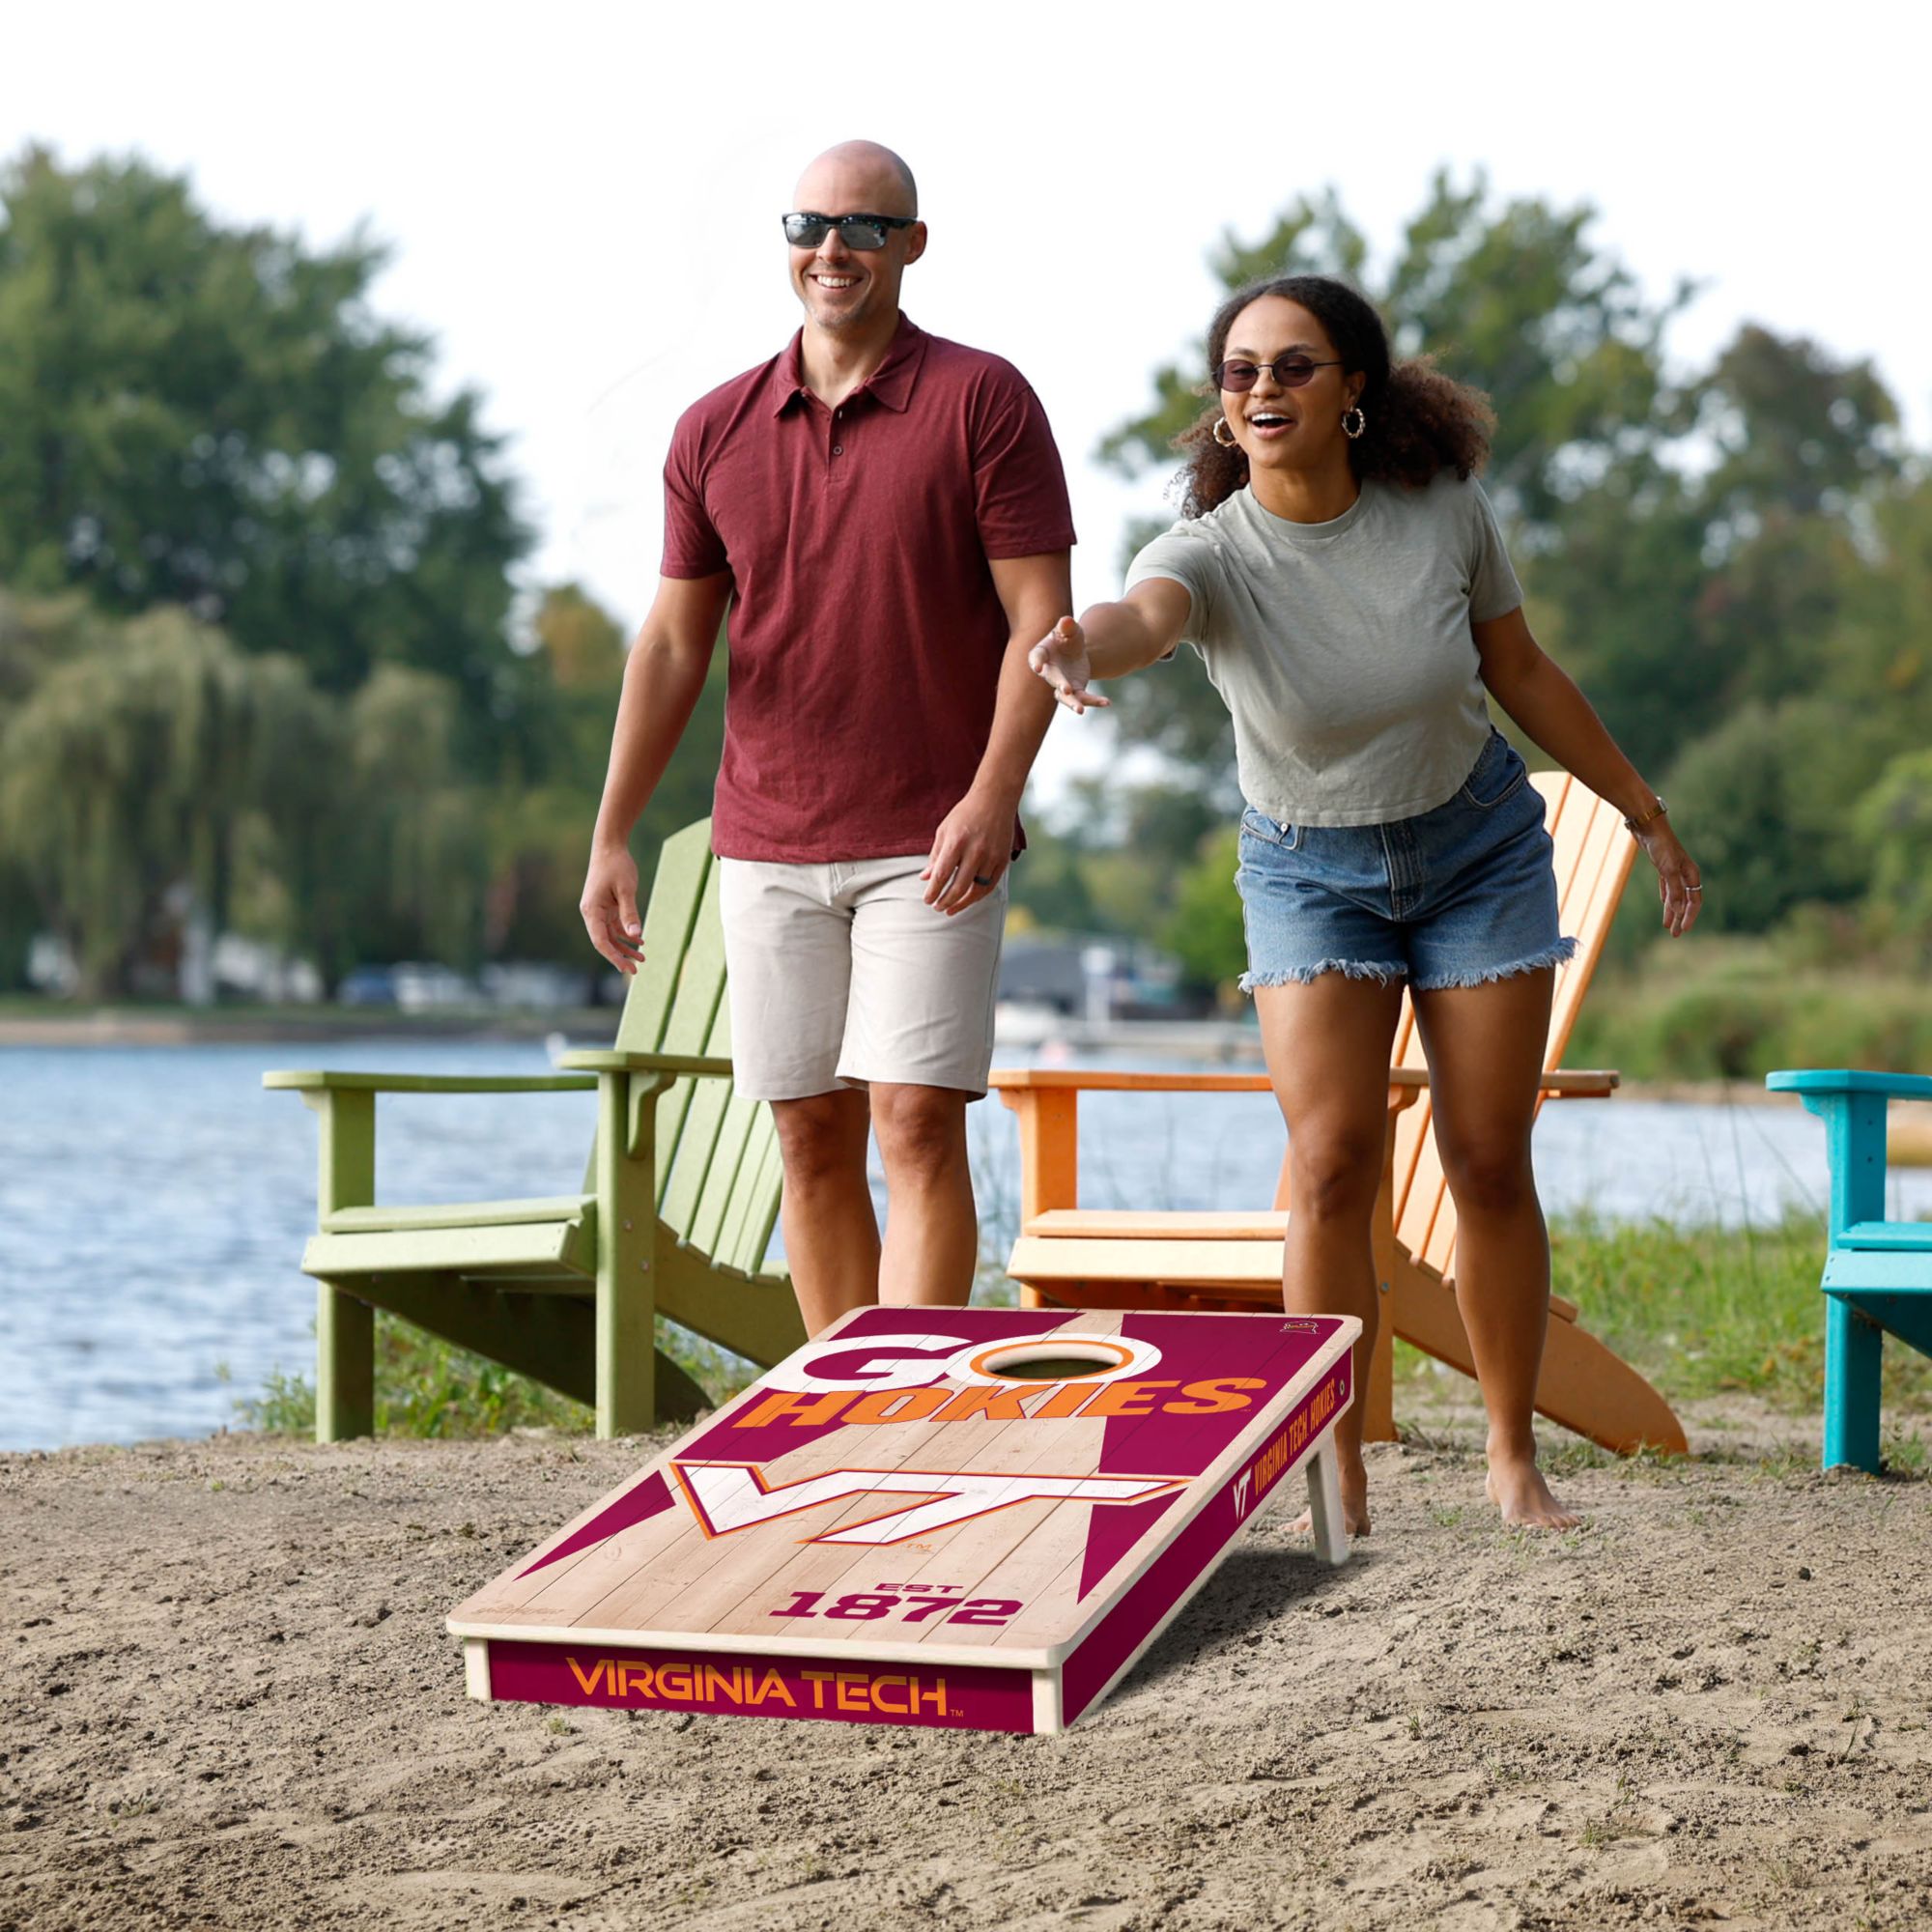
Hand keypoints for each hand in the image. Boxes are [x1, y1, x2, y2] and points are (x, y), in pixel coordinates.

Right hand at [580, 844, 644, 973]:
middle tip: (636, 970)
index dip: (613, 956)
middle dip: (619, 956)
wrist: (610, 846)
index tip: (627, 968)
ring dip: (624, 946)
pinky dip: (626, 934)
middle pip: (604, 941)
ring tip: (642, 958)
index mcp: (591, 910)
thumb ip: (630, 913)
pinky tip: (639, 941)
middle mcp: (592, 913)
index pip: (600, 940)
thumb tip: (635, 936)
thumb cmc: (617, 866)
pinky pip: (614, 925)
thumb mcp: (626, 890)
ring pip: (610, 935)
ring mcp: (598, 910)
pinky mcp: (606, 906)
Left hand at [923, 788, 1014, 915]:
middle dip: (945, 901)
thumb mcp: (944, 831)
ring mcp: (991, 856)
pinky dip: (978, 896)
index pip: (941, 875)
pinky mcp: (1003, 860)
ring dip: (962, 903)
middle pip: (958, 887)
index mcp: (956, 842)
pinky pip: (990, 885)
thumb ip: (935, 856)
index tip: (927, 901)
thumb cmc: (965, 815)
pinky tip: (968, 900)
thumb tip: (925, 879)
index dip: (933, 892)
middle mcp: (975, 851)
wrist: (995, 800)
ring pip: (976, 890)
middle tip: (937, 907)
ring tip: (950, 909)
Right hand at [1027, 616, 1107, 714]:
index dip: (1036, 662)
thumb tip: (1066, 621)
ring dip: (1072, 703)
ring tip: (1080, 710)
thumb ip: (1067, 626)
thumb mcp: (1070, 629)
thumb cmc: (1068, 637)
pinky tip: (1107, 702)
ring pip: (1065, 697)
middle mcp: (1049, 671)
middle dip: (1059, 683)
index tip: (1037, 668)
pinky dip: (1095, 701)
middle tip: (1066, 689)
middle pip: (1052, 678)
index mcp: (1043, 653)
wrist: (1075, 651)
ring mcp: (1061, 683)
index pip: (1037, 657)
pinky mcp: (1075, 691)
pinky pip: (1083, 698)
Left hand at [1643, 824, 1702, 937]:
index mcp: (1691, 874)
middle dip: (1681, 918)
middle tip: (1676, 934)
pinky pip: (1668, 887)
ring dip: (1672, 911)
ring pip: (1676, 896)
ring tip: (1668, 926)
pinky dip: (1667, 898)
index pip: (1694, 901)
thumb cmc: (1660, 846)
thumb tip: (1680, 910)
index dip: (1689, 916)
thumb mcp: (1667, 869)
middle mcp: (1685, 873)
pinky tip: (1665, 905)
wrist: (1648, 827)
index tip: (1683, 930)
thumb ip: (1674, 890)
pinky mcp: (1663, 867)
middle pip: (1686, 901)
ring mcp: (1674, 870)